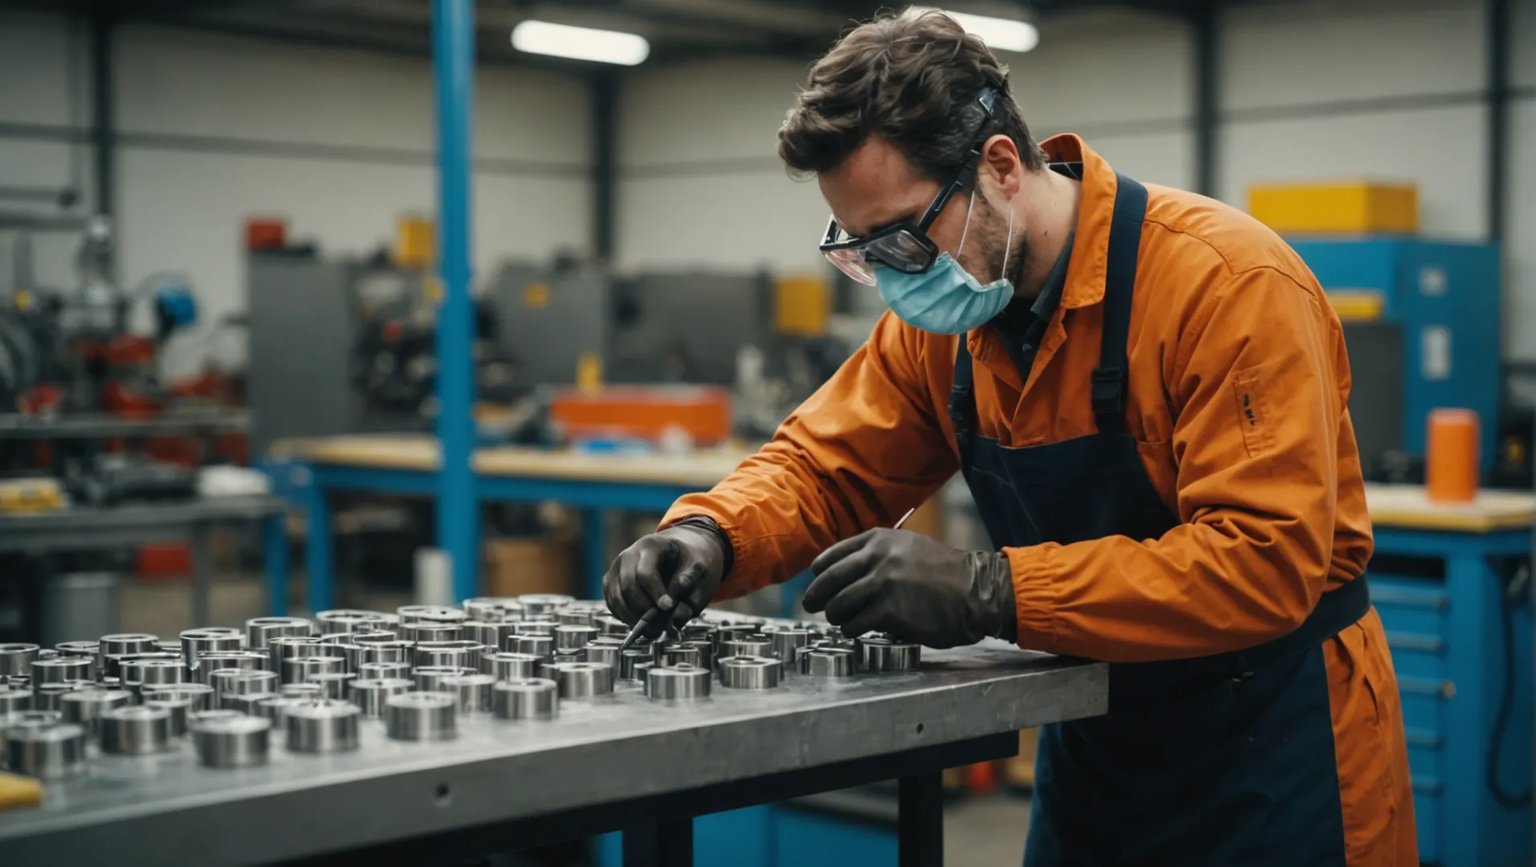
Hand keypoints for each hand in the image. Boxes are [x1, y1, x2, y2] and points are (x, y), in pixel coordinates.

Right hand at [603, 521, 728, 627]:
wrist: (678, 552)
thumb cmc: (689, 560)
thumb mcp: (700, 568)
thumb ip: (691, 591)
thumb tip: (676, 617)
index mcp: (650, 545)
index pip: (645, 572)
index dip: (656, 593)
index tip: (669, 607)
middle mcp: (628, 555)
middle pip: (628, 586)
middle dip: (644, 609)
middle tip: (660, 626)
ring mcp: (616, 568)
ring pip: (617, 598)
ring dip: (633, 617)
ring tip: (653, 629)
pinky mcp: (611, 583)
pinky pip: (613, 604)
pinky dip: (626, 617)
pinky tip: (642, 623)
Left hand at [802, 529, 1015, 647]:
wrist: (977, 591)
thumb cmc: (945, 573)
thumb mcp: (908, 548)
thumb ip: (877, 555)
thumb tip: (845, 573)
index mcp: (878, 540)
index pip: (830, 556)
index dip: (819, 574)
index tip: (816, 582)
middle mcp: (877, 558)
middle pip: (827, 581)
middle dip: (816, 597)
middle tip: (813, 606)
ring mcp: (882, 585)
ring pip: (838, 605)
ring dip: (836, 616)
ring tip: (844, 621)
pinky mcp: (890, 611)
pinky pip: (855, 624)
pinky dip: (853, 630)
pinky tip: (860, 630)